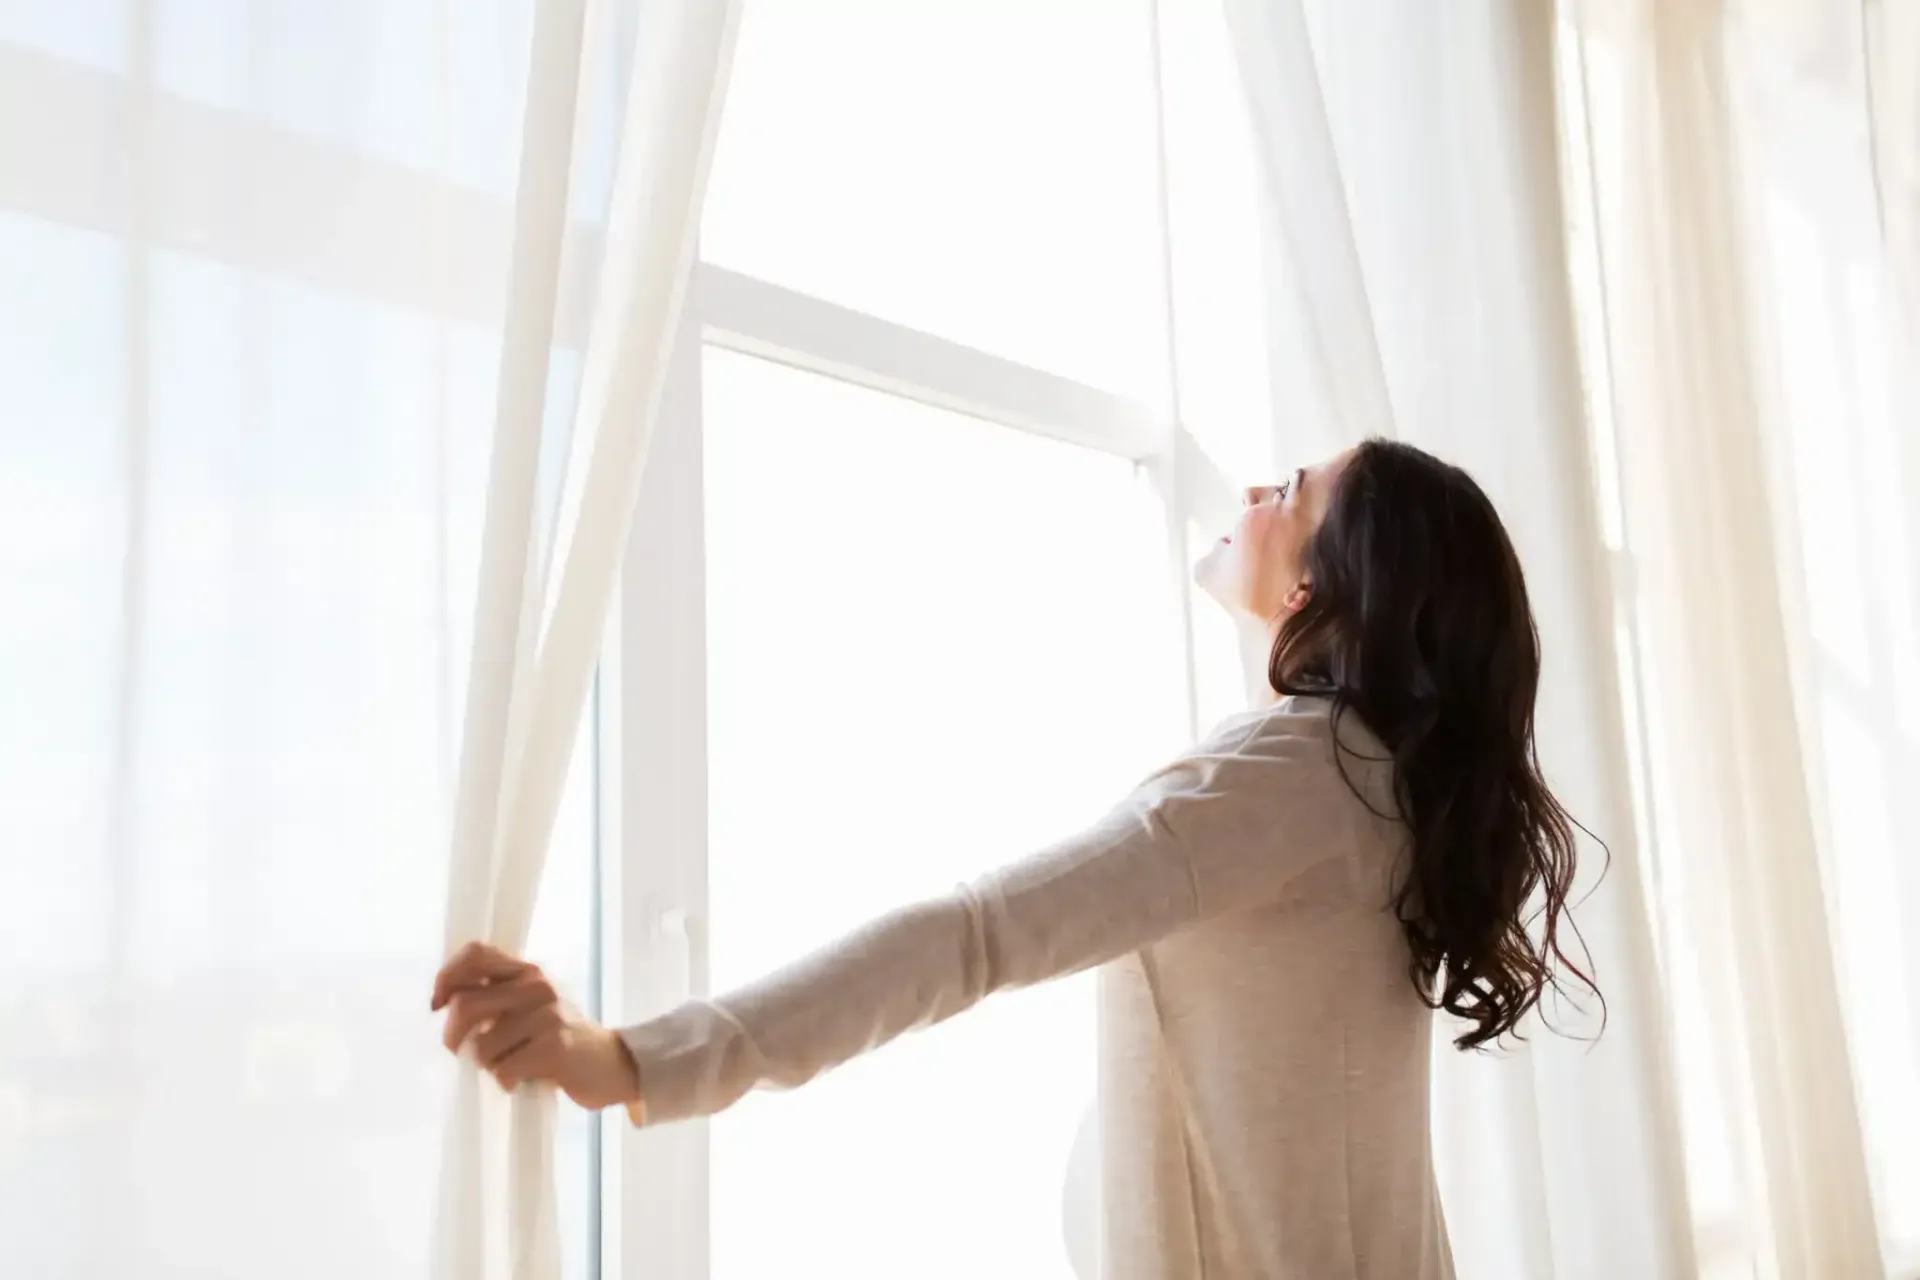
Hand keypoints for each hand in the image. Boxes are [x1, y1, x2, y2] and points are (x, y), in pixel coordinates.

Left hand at [431, 941, 640, 1111]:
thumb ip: (493, 999)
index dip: (446, 978)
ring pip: (480, 1047)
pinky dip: (506, 1082)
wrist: (611, 1064)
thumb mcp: (528, 1008)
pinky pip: (503, 1069)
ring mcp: (547, 1015)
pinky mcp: (554, 1046)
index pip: (474, 954)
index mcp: (527, 971)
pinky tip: (525, 1080)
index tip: (438, 1005)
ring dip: (486, 1067)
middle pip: (465, 1006)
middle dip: (454, 1038)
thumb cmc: (559, 1039)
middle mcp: (537, 985)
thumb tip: (444, 1005)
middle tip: (464, 1054)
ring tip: (509, 1067)